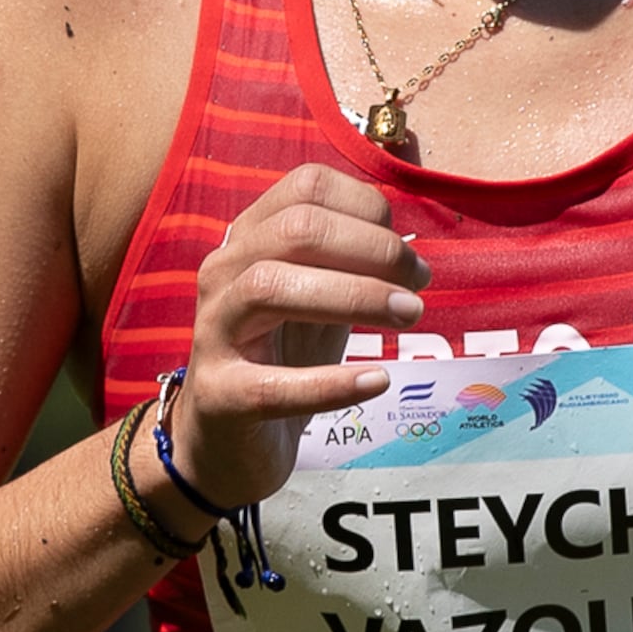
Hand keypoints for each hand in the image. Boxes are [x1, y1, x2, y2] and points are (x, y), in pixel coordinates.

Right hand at [164, 163, 424, 513]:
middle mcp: (223, 273)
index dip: (367, 210)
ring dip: (353, 296)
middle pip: (296, 230)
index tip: (408, 254)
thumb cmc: (281, 359)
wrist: (224, 443)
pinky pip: (272, 385)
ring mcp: (214, 332)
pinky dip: (331, 382)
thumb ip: (351, 266)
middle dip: (372, 250)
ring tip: (407, 317)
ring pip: (270, 287)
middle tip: (418, 287)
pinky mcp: (219, 395)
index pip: (307, 188)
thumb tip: (410, 247)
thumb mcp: (318, 299)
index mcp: (250, 240)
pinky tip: (376, 381)